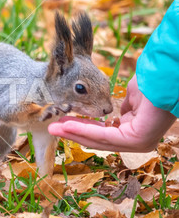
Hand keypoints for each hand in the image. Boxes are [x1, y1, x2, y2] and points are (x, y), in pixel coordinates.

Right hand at [47, 75, 176, 151]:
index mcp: (135, 132)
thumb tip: (113, 114)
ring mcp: (138, 143)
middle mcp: (136, 141)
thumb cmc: (151, 82)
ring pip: (98, 140)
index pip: (102, 134)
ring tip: (55, 128)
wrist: (165, 75)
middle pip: (98, 140)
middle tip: (52, 128)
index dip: (80, 129)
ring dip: (73, 133)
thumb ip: (120, 110)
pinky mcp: (136, 140)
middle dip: (72, 133)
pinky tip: (68, 126)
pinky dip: (84, 130)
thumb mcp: (130, 99)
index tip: (61, 123)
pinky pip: (105, 136)